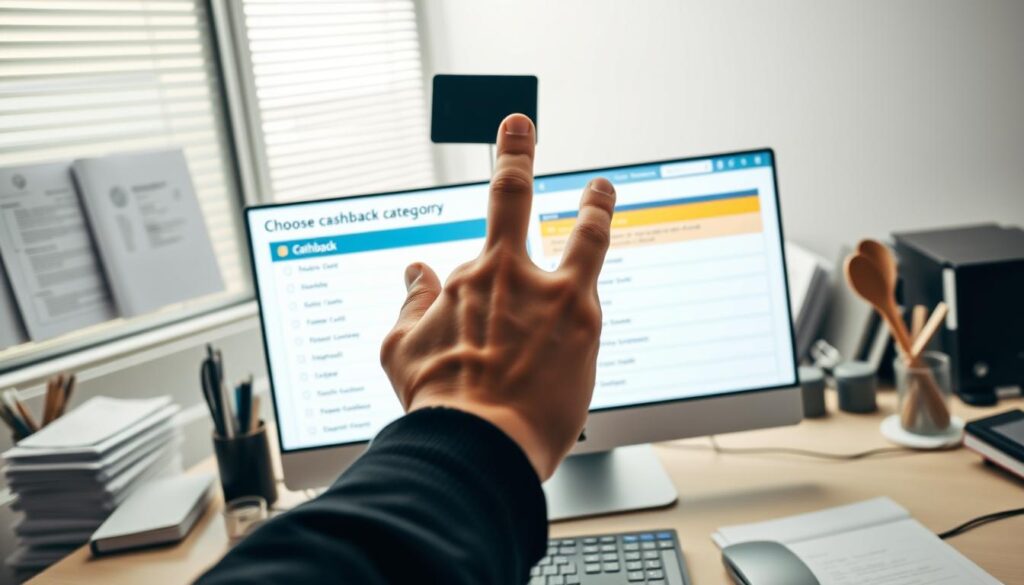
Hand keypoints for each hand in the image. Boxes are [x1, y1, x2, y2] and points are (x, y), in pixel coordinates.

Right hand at [379, 114, 615, 479]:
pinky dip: (582, 301)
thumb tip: (416, 272)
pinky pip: (591, 305)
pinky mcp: (588, 334)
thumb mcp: (402, 347)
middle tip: (529, 131)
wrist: (478, 447)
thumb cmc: (436, 401)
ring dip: (594, 209)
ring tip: (599, 192)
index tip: (519, 128)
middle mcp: (523, 275)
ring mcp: (562, 301)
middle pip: (530, 197)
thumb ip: (414, 302)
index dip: (514, 152)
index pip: (502, 194)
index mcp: (479, 273)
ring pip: (589, 239)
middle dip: (527, 156)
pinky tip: (578, 317)